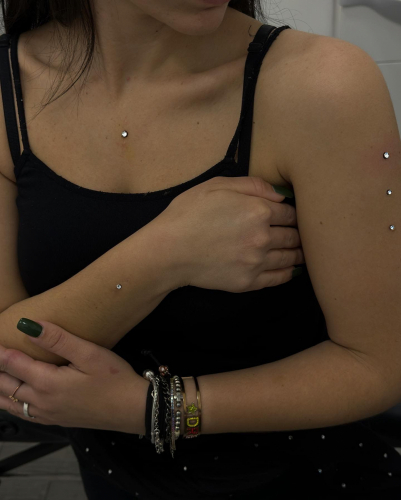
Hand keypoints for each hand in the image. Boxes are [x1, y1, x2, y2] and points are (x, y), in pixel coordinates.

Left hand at [0, 320, 148, 433]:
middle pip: (5, 385)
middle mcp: (42, 401)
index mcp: (48, 383)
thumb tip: (28, 325)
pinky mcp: (56, 420)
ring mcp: (48, 414)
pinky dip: (10, 403)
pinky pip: (23, 414)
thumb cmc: (115, 380)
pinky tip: (13, 398)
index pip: (12, 364)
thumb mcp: (89, 354)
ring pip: (10, 403)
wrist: (132, 409)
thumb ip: (58, 340)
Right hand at [155, 176, 304, 292]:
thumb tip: (280, 195)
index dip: (293, 214)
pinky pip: (279, 278)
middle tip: (301, 234)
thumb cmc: (188, 214)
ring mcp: (257, 263)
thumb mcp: (216, 186)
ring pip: (291, 257)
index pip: (291, 213)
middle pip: (294, 236)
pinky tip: (289, 268)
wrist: (167, 251)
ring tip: (300, 251)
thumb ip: (252, 185)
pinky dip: (288, 272)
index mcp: (258, 211)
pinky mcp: (248, 283)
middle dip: (298, 233)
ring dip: (297, 253)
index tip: (292, 216)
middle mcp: (263, 238)